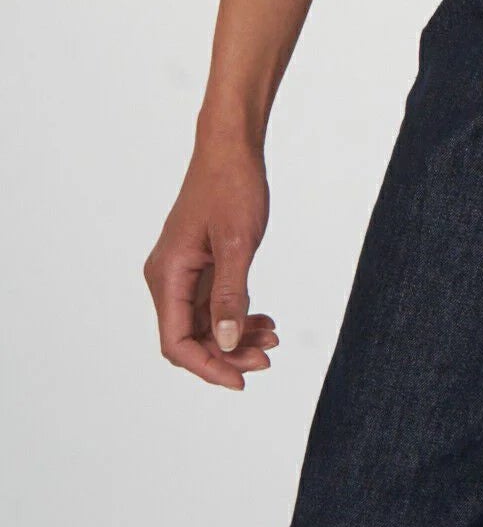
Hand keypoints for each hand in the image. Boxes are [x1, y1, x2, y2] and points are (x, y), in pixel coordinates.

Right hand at [143, 138, 278, 389]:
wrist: (231, 147)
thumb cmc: (232, 186)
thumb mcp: (237, 243)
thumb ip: (231, 295)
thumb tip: (227, 344)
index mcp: (167, 275)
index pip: (176, 342)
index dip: (208, 366)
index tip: (241, 379)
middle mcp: (167, 277)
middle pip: (190, 337)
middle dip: (227, 354)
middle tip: (267, 359)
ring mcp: (182, 271)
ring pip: (204, 323)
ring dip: (235, 336)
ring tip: (272, 340)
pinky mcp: (198, 263)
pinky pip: (213, 303)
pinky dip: (237, 314)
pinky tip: (264, 320)